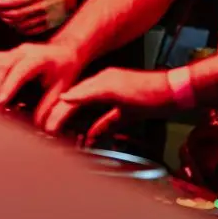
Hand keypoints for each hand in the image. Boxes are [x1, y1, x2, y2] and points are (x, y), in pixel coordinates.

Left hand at [0, 0, 77, 34]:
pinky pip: (30, 30)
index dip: (2, 3)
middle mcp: (41, 5)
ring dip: (9, 22)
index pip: (15, 0)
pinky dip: (20, 29)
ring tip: (4, 18)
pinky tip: (15, 25)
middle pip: (17, 13)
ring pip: (22, 23)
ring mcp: (45, 17)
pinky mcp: (48, 25)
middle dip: (3, 13)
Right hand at [0, 42, 84, 127]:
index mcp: (39, 58)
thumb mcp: (62, 86)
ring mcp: (15, 51)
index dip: (9, 86)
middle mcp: (24, 52)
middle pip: (2, 66)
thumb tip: (40, 124)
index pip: (20, 70)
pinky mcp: (8, 53)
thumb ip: (49, 105)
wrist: (64, 49)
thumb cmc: (65, 67)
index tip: (2, 102)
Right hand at [52, 68, 175, 141]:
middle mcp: (106, 88)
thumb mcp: (114, 89)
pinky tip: (91, 138)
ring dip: (78, 124)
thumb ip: (89, 92)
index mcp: (100, 80)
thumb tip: (63, 97)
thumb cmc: (147, 90)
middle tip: (49, 132)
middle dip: (63, 116)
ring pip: (90, 113)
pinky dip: (97, 129)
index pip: (71, 96)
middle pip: (78, 104)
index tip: (43, 122)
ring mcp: (117, 99)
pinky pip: (107, 120)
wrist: (175, 94)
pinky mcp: (127, 111)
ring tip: (65, 136)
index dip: (56, 108)